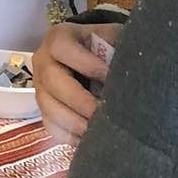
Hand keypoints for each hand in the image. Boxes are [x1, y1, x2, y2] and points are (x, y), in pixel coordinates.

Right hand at [32, 21, 120, 143]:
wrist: (92, 58)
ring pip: (50, 108)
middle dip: (80, 101)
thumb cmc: (107, 47)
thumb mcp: (114, 39)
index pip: (63, 48)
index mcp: (59, 38)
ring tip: (100, 131)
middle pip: (52, 81)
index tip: (110, 79)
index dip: (86, 64)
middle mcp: (43, 61)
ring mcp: (41, 88)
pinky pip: (52, 127)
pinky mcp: (44, 110)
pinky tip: (92, 139)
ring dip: (75, 123)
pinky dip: (71, 136)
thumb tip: (137, 71)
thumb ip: (121, 48)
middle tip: (103, 113)